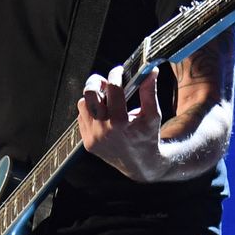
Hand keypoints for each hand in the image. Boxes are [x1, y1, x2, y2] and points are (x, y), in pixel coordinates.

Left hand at [78, 64, 164, 181]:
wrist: (140, 164)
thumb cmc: (147, 138)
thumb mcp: (152, 114)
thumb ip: (149, 91)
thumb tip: (151, 70)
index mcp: (119, 122)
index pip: (113, 88)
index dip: (116, 74)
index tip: (119, 70)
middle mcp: (102, 130)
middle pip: (89, 94)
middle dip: (96, 82)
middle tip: (105, 82)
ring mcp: (92, 137)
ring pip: (83, 105)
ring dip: (93, 98)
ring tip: (106, 100)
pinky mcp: (87, 142)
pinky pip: (82, 118)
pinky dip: (91, 112)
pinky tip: (103, 114)